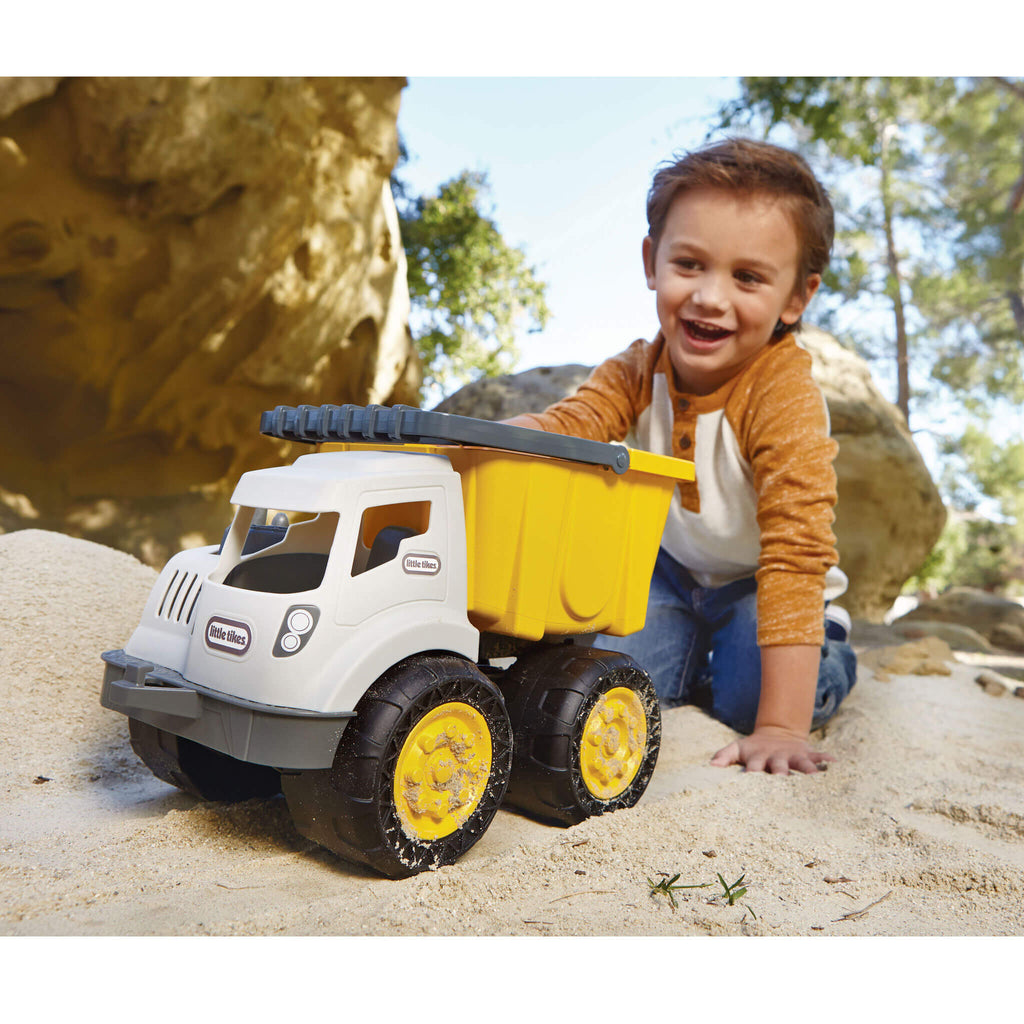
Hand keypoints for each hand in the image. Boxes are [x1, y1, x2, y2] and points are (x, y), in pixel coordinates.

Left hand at [711, 726, 835, 774]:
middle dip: (781, 773)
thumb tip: (711, 765)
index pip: (754, 768)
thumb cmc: (753, 749)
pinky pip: (818, 756)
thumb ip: (724, 756)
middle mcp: (776, 757)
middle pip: (779, 766)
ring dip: (807, 768)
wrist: (776, 733)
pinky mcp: (807, 753)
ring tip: (814, 775)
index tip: (751, 781)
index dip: (753, 774)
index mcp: (758, 758)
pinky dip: (826, 759)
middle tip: (783, 780)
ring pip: (800, 762)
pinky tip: (835, 763)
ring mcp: (793, 755)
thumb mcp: (737, 748)